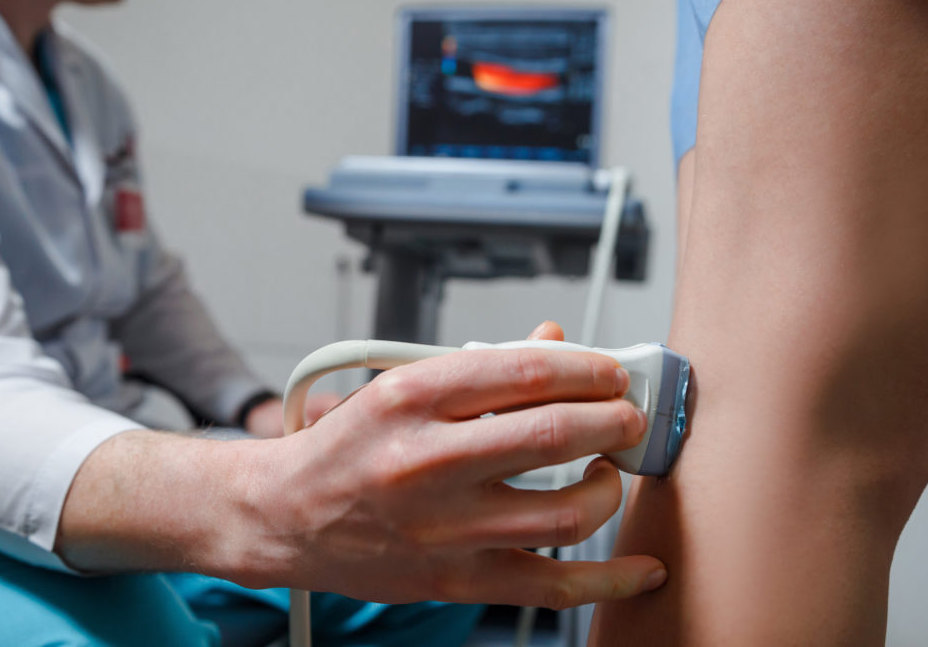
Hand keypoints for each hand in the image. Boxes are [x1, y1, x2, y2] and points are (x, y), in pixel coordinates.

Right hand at [230, 322, 666, 607]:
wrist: (284, 517)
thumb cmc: (346, 447)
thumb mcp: (399, 385)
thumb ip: (482, 368)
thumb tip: (555, 342)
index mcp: (410, 398)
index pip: (524, 372)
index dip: (588, 368)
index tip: (611, 372)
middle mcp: (426, 462)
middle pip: (554, 435)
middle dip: (614, 421)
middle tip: (626, 416)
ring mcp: (444, 529)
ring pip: (566, 512)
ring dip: (610, 486)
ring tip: (608, 471)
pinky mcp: (455, 580)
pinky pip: (551, 585)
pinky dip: (609, 578)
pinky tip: (643, 567)